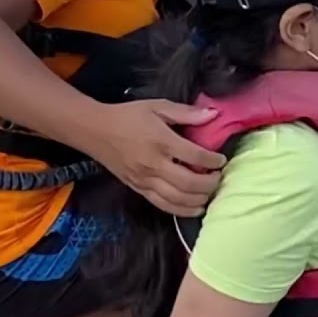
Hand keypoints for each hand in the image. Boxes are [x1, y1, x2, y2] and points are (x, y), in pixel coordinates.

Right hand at [83, 99, 226, 215]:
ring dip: (199, 199)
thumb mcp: (157, 106)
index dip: (213, 160)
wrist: (95, 131)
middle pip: (189, 182)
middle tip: (219, 177)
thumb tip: (213, 114)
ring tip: (210, 193)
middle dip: (210, 183)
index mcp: (161, 141)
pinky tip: (195, 208)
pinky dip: (182, 210)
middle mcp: (154, 164)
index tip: (222, 159)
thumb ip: (186, 112)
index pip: (195, 156)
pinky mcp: (138, 189)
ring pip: (178, 199)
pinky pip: (163, 205)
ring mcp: (145, 180)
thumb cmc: (128, 116)